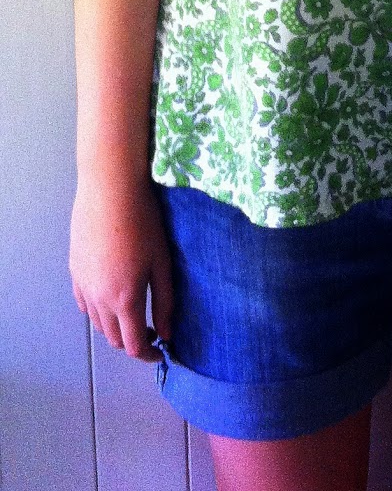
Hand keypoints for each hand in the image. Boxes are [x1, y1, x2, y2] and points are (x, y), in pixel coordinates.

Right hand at [69, 174, 173, 360]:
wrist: (110, 190)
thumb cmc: (143, 222)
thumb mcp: (161, 262)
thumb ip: (165, 302)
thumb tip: (166, 334)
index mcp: (124, 300)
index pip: (133, 345)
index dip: (147, 354)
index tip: (161, 349)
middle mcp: (98, 299)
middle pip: (112, 338)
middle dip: (132, 341)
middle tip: (151, 329)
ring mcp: (82, 285)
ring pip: (96, 323)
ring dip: (114, 326)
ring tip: (132, 312)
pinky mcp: (74, 270)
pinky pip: (84, 303)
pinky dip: (97, 310)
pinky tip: (109, 296)